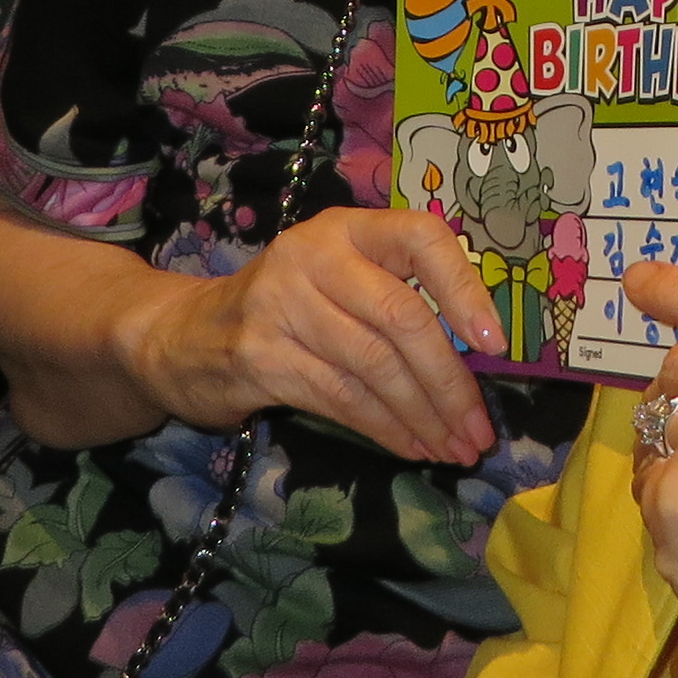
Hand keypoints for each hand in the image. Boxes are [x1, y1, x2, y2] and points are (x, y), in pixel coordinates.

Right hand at [129, 204, 507, 465]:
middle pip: (401, 317)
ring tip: (455, 449)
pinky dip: (386, 429)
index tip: (494, 344)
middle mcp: (313, 257)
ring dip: (423, 417)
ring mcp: (282, 306)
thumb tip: (479, 351)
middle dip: (449, 382)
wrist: (182, 336)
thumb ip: (396, 293)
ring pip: (375, 367)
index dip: (465, 289)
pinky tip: (412, 448)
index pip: (421, 237)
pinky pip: (342, 399)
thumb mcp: (336, 278)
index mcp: (345, 228)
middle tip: (479, 429)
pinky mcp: (261, 358)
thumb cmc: (284, 307)